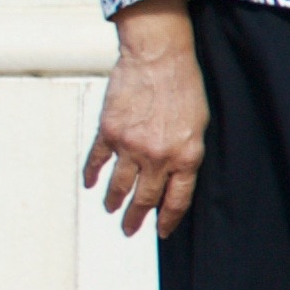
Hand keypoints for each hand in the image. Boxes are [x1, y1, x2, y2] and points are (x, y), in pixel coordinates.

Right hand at [82, 0, 209, 238]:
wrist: (159, 58)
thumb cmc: (185, 86)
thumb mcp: (199, 124)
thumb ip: (187, 152)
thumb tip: (174, 175)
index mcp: (186, 156)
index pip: (177, 199)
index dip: (168, 219)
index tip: (161, 232)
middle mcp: (158, 157)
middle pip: (145, 198)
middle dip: (136, 218)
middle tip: (129, 230)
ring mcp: (130, 146)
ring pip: (119, 185)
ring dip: (114, 201)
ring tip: (111, 210)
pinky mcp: (109, 132)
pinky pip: (97, 161)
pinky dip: (92, 174)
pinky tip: (90, 184)